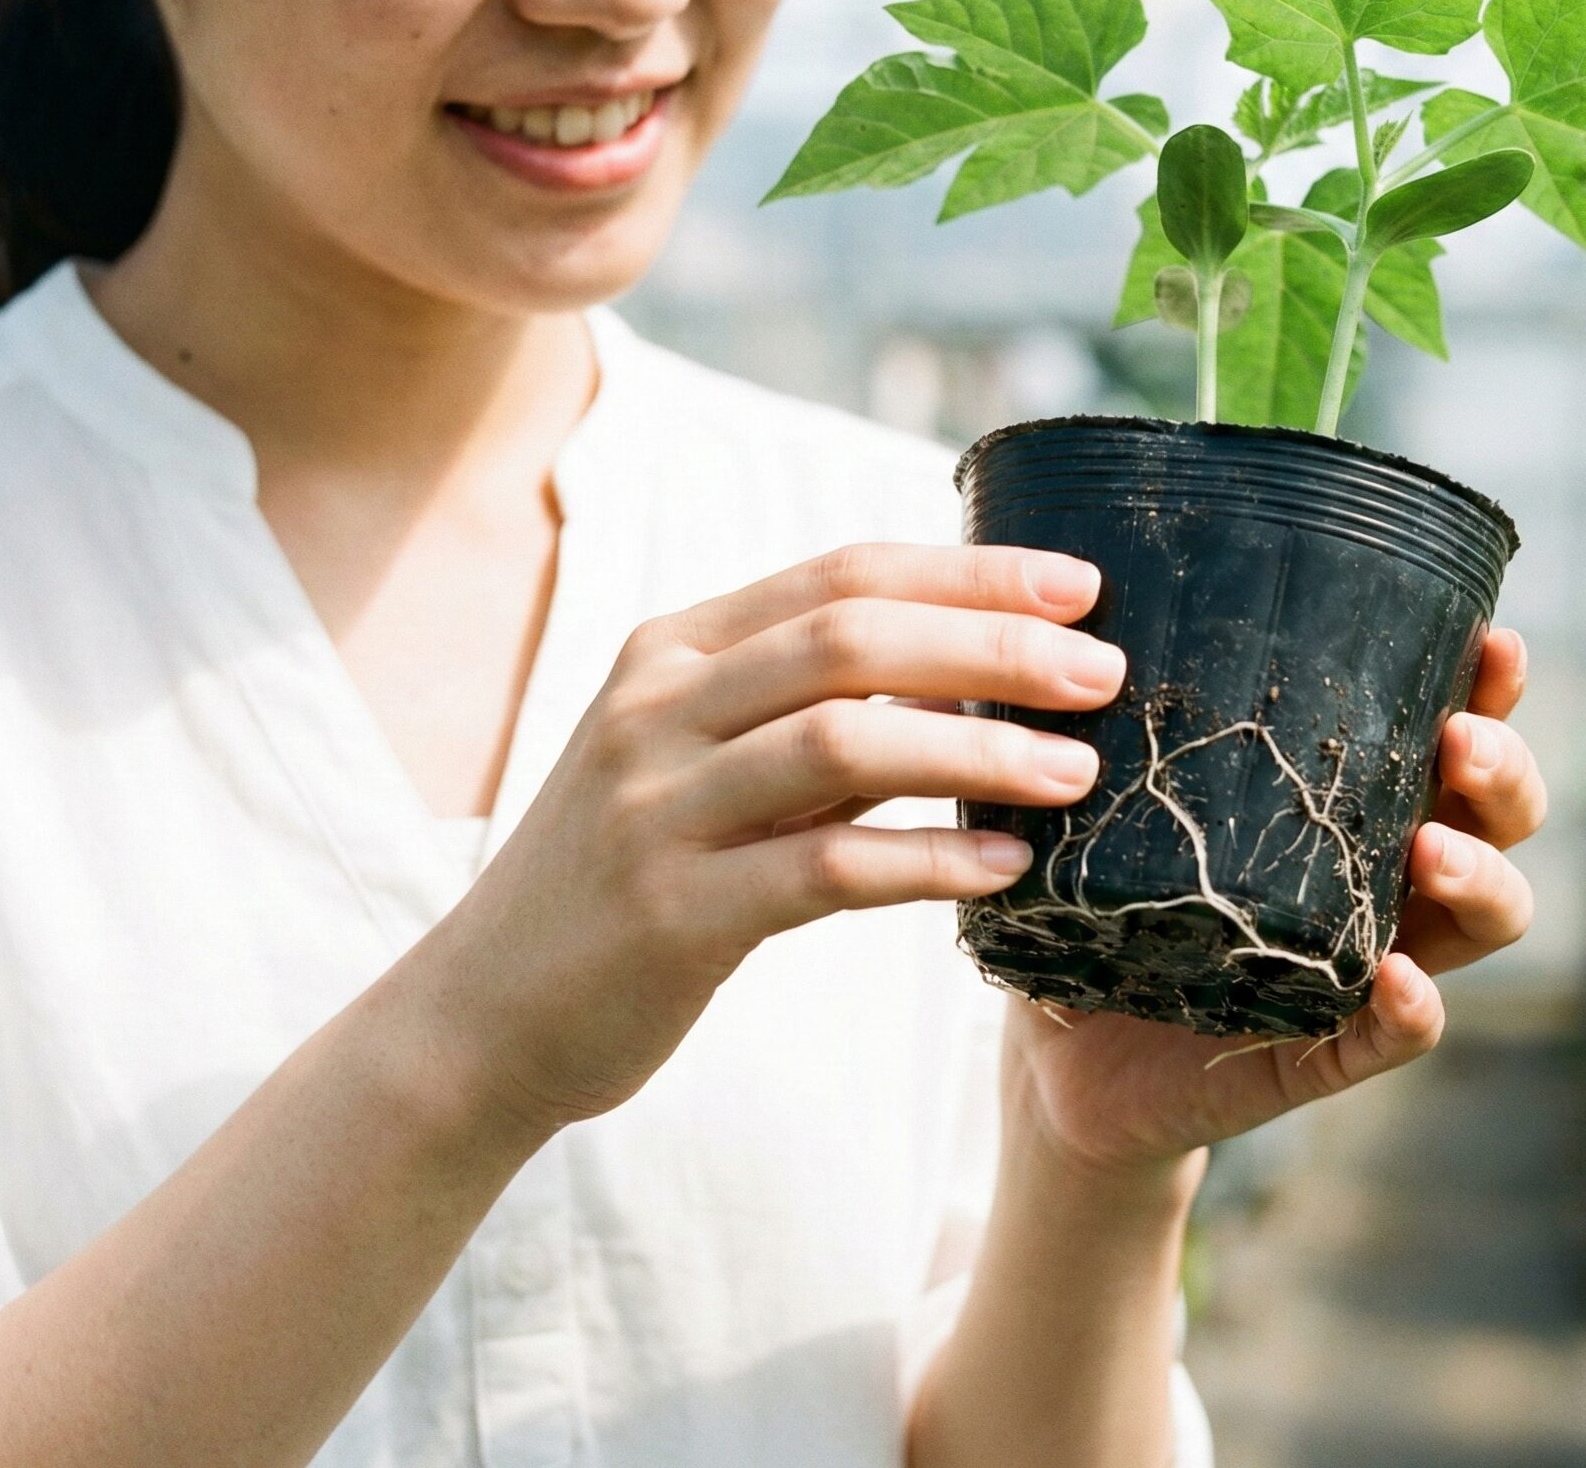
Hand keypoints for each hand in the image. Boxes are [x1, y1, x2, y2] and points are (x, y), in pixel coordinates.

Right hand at [412, 543, 1120, 1137]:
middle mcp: (657, 706)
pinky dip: (928, 861)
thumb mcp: (708, 764)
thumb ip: (821, 714)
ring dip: (978, 749)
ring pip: (844, 742)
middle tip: (1101, 671)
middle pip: (851, 638)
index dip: (968, 572)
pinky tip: (1007, 867)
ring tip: (1079, 771)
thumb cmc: (632, 874)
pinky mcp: (670, 912)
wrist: (484, 1014)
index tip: (1078, 584)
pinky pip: (825, 870)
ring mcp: (655, 806)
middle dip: (992, 644)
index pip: (842, 573)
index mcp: (675, 649)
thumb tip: (980, 675)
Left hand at [999, 630, 1544, 1181]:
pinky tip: (1397, 974)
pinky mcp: (1325, 1051)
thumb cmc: (1100, 897)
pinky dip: (1411, 1008)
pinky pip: (1395, 1035)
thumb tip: (1085, 597)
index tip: (1495, 641)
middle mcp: (1380, 875)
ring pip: (1481, 924)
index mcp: (1350, 800)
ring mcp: (1366, 965)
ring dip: (1480, 878)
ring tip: (1433, 850)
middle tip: (1461, 741)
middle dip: (1503, 774)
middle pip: (1497, 820)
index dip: (1490, 690)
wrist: (1060, 1053)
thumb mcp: (1119, 796)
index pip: (1448, 731)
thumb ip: (1126, 718)